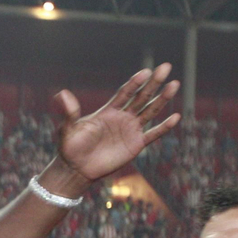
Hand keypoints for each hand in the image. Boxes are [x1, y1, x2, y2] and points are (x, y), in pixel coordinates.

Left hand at [54, 65, 180, 182]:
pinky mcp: (136, 145)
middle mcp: (122, 117)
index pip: (124, 92)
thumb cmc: (70, 148)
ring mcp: (130, 130)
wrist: (76, 169)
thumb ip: (69, 112)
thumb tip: (61, 93)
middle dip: (153, 83)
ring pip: (150, 111)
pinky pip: (153, 134)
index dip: (134, 82)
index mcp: (107, 111)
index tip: (145, 71)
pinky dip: (164, 127)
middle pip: (141, 97)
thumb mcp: (68, 129)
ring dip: (162, 99)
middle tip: (165, 67)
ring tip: (174, 84)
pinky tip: (175, 116)